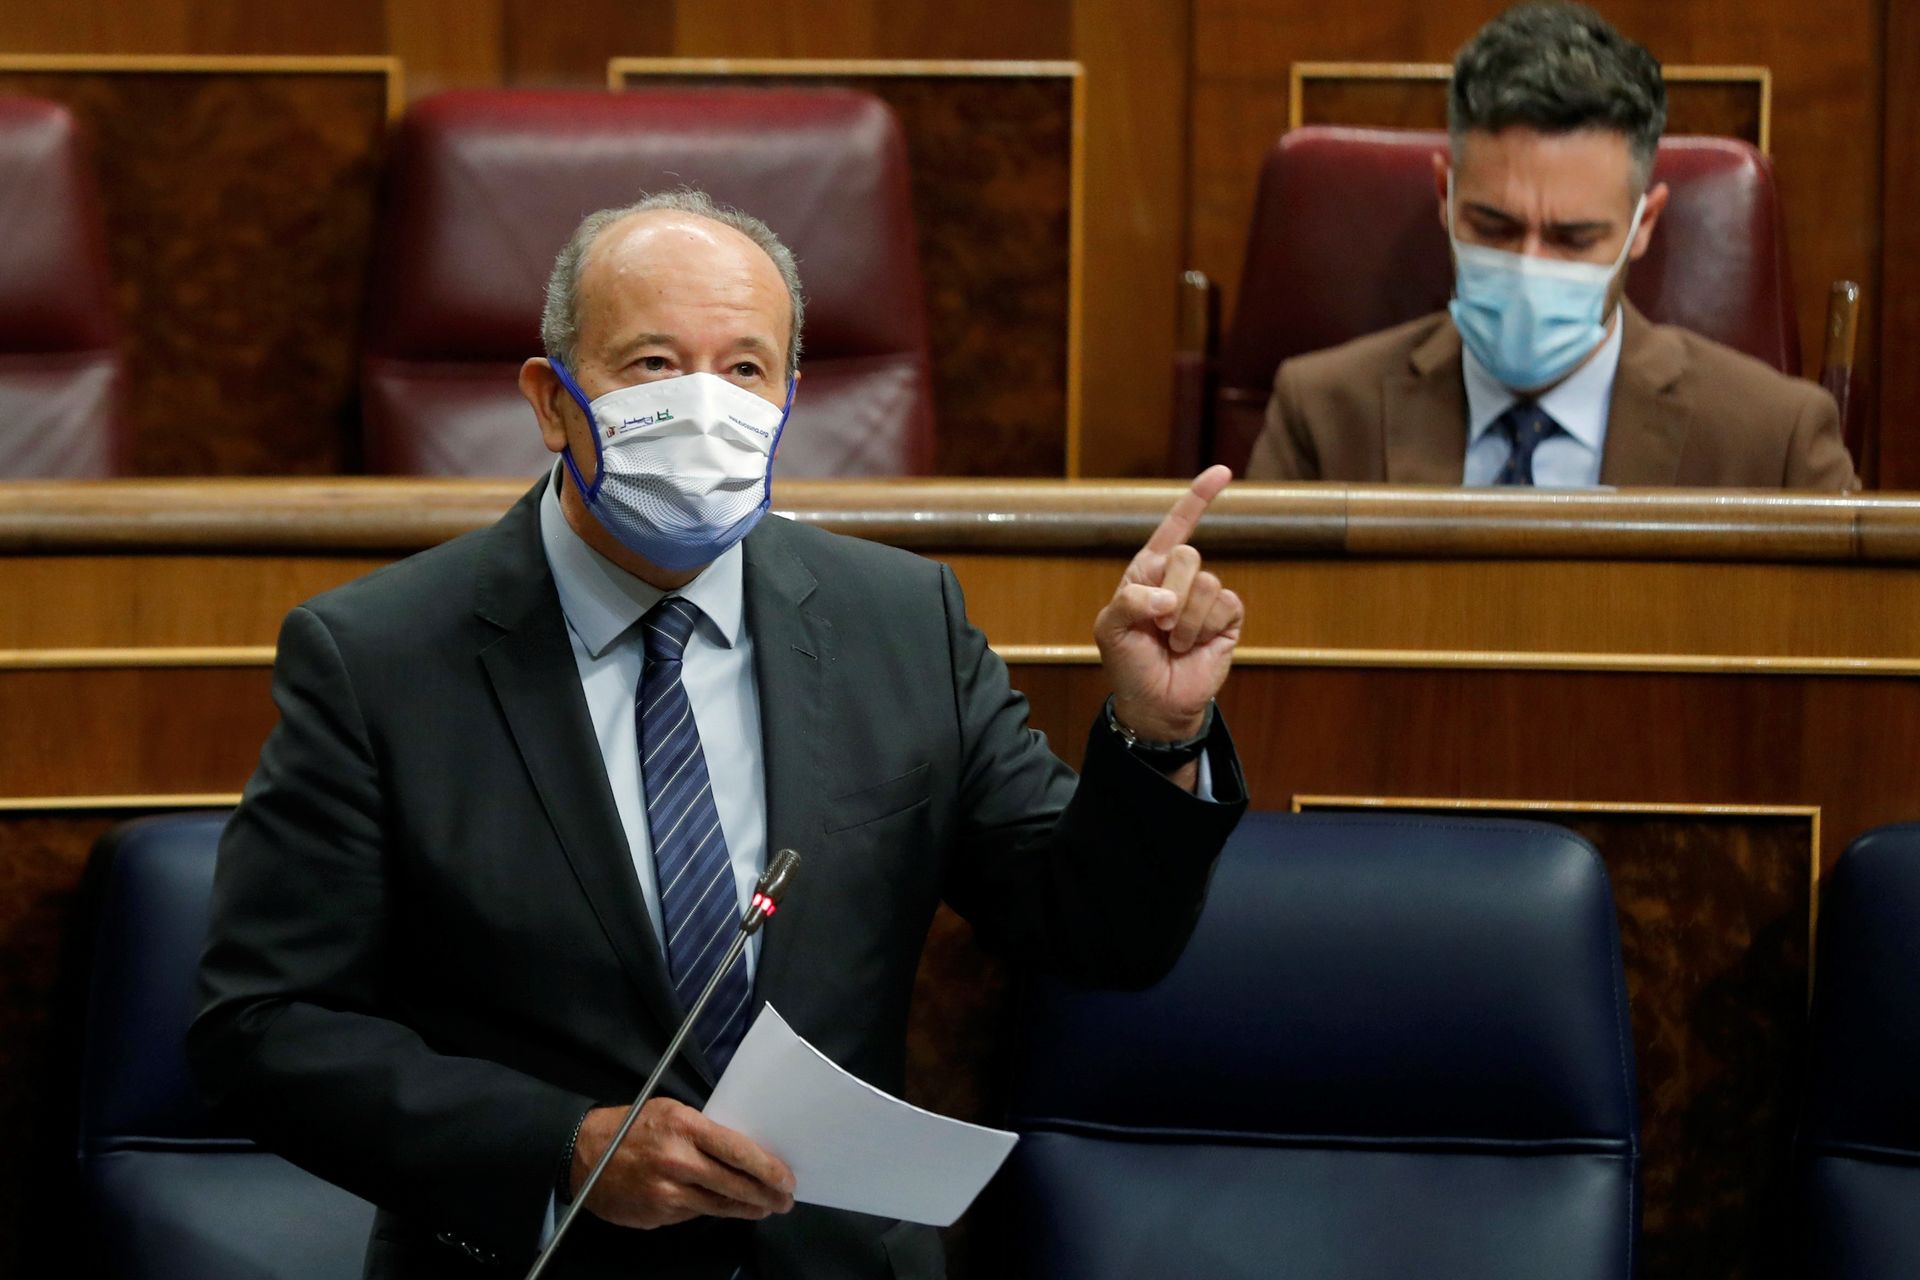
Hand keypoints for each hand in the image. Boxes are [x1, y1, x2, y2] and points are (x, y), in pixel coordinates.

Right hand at [571, 1099, 794, 1228]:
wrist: (584, 1155)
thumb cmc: (632, 1126)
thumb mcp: (670, 1113)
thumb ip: (704, 1132)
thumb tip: (741, 1152)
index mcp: (685, 1127)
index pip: (738, 1150)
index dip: (767, 1167)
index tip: (786, 1178)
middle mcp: (678, 1160)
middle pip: (735, 1183)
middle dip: (765, 1194)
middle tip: (785, 1200)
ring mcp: (668, 1190)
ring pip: (720, 1204)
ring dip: (747, 1209)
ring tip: (765, 1208)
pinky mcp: (659, 1212)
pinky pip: (695, 1212)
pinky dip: (714, 1210)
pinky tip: (728, 1209)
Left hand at [1093, 465, 1243, 741]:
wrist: (1154, 702)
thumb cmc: (1128, 662)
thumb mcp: (1110, 629)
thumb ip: (1128, 601)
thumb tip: (1167, 598)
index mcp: (1149, 570)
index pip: (1175, 526)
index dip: (1197, 498)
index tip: (1223, 472)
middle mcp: (1180, 578)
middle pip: (1189, 554)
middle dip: (1170, 592)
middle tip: (1156, 624)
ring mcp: (1206, 597)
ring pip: (1207, 583)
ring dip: (1184, 621)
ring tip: (1172, 642)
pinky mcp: (1227, 619)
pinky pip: (1224, 605)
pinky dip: (1203, 629)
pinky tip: (1193, 647)